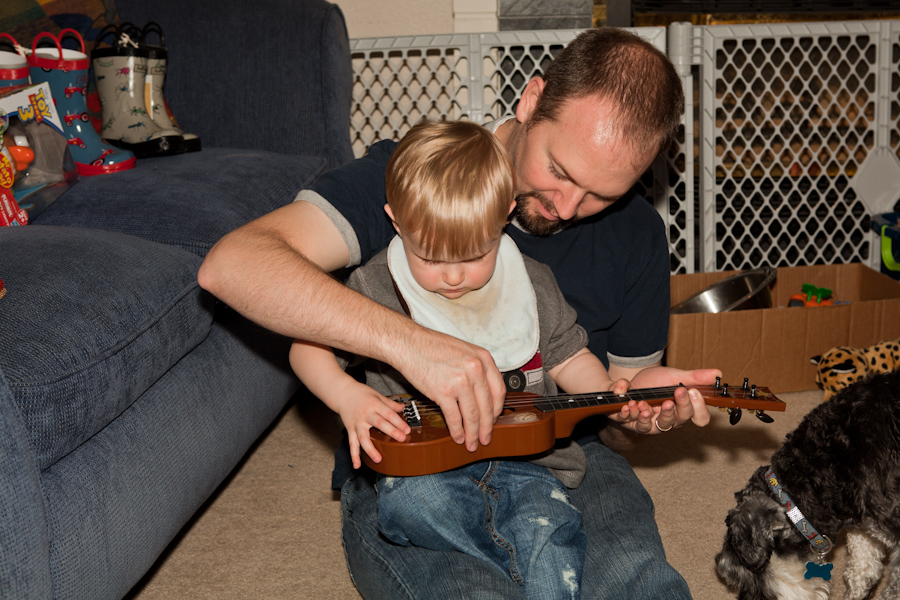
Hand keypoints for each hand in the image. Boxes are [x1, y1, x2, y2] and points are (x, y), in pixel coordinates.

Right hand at [336, 380, 410, 468]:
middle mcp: (365, 414)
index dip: (398, 422)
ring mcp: (357, 423)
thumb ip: (390, 403)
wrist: (342, 393)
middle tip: (401, 439)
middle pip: (379, 424)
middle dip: (391, 432)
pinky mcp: (350, 429)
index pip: (388, 414)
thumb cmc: (361, 393)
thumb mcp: (377, 395)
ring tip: (378, 459)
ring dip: (370, 449)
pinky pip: (352, 444)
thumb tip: (402, 407)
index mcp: (374, 405)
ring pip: (363, 437)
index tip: (407, 430)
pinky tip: (357, 465)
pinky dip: (354, 455)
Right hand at [393, 327, 505, 451]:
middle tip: (485, 438)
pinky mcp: (443, 392)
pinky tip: (457, 436)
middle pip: (487, 407)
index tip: (493, 420)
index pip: (499, 391)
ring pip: (472, 415)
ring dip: (472, 433)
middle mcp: (476, 369)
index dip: (496, 410)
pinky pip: (454, 417)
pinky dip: (457, 431)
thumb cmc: (431, 346)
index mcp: (483, 358)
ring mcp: (460, 381)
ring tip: (471, 443)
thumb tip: (483, 393)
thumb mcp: (464, 351)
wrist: (408, 343)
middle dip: (486, 427)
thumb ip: (476, 369)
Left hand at [626, 366, 720, 432]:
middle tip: (670, 398)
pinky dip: (629, 413)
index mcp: (683, 410)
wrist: (629, 383)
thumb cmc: (655, 383)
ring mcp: (650, 424)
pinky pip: (631, 423)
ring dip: (648, 416)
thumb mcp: (674, 377)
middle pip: (677, 422)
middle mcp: (669, 420)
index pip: (699, 417)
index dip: (698, 408)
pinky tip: (628, 404)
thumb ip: (694, 377)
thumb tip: (718, 373)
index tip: (692, 391)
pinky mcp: (631, 423)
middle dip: (674, 410)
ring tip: (644, 404)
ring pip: (653, 428)